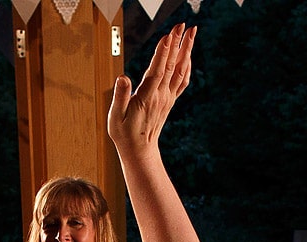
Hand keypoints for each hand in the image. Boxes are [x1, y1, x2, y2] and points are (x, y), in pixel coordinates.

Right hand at [108, 25, 193, 157]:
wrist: (139, 151)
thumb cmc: (125, 134)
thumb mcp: (115, 117)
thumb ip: (120, 96)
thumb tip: (123, 78)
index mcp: (147, 98)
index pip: (157, 70)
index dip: (163, 52)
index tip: (168, 35)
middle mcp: (161, 96)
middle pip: (172, 65)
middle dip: (177, 43)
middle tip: (182, 25)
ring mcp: (168, 98)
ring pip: (180, 70)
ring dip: (186, 50)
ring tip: (191, 33)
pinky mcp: (170, 100)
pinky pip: (182, 80)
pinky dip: (187, 65)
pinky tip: (188, 55)